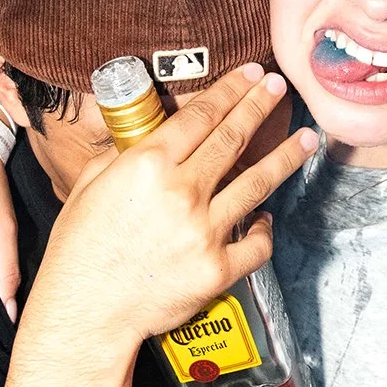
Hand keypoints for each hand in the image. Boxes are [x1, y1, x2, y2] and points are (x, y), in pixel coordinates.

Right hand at [33, 66, 318, 343]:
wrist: (86, 311)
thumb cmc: (80, 251)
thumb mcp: (89, 187)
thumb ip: (124, 157)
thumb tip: (152, 138)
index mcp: (147, 165)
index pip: (201, 115)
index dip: (231, 90)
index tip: (251, 75)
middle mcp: (182, 192)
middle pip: (233, 138)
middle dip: (261, 106)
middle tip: (280, 87)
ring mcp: (204, 231)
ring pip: (258, 183)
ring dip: (286, 157)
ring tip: (307, 139)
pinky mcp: (218, 269)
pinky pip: (257, 244)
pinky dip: (266, 229)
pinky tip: (267, 217)